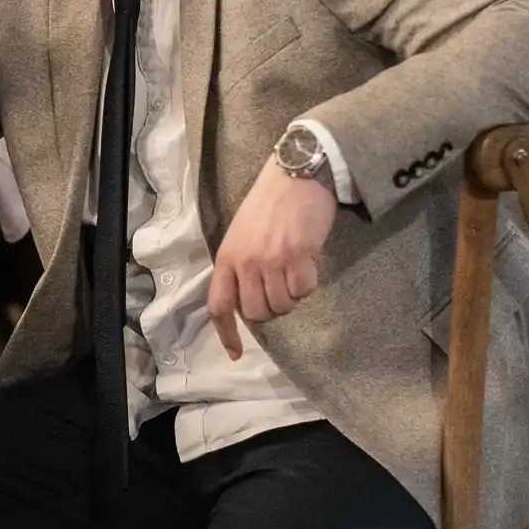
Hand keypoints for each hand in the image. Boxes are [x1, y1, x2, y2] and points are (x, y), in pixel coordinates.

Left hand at [207, 161, 337, 358]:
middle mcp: (246, 262)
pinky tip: (308, 264)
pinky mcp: (298, 255)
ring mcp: (271, 260)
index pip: (220, 306)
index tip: (236, 354)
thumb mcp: (241, 234)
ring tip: (295, 273)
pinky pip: (304, 290)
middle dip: (271, 310)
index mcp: (226, 258)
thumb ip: (240, 266)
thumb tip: (249, 300)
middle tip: (281, 290)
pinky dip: (309, 284)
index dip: (227, 334)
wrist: (295, 175)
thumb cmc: (268, 204)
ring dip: (292, 297)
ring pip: (283, 305)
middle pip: (257, 313)